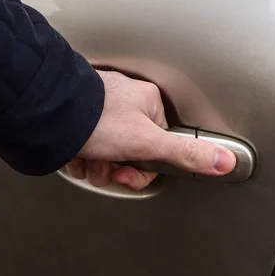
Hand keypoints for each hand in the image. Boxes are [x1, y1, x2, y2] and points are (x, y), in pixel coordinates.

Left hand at [66, 70, 235, 190]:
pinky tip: (73, 152)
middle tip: (103, 165)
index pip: (158, 146)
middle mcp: (126, 102)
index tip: (126, 173)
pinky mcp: (80, 117)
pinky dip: (79, 155)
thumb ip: (185, 153)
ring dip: (95, 164)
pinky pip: (87, 145)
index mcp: (149, 102)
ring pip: (106, 151)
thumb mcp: (147, 142)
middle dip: (115, 167)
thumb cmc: (96, 120)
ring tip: (85, 156)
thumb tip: (225, 160)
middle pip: (131, 152)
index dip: (141, 169)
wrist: (48, 113)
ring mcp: (101, 109)